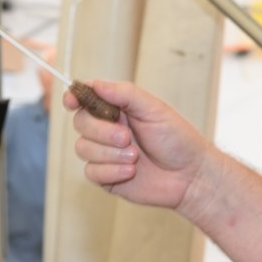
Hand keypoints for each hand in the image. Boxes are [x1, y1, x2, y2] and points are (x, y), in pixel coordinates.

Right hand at [65, 79, 211, 212]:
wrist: (189, 175)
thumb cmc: (176, 139)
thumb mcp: (153, 109)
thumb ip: (124, 94)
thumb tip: (95, 84)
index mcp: (118, 109)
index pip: (86, 99)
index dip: (74, 98)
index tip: (72, 101)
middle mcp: (107, 129)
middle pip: (80, 123)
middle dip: (101, 131)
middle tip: (126, 138)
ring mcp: (105, 154)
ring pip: (82, 148)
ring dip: (109, 154)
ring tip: (136, 157)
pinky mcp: (106, 177)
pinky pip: (91, 172)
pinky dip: (111, 171)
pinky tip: (131, 172)